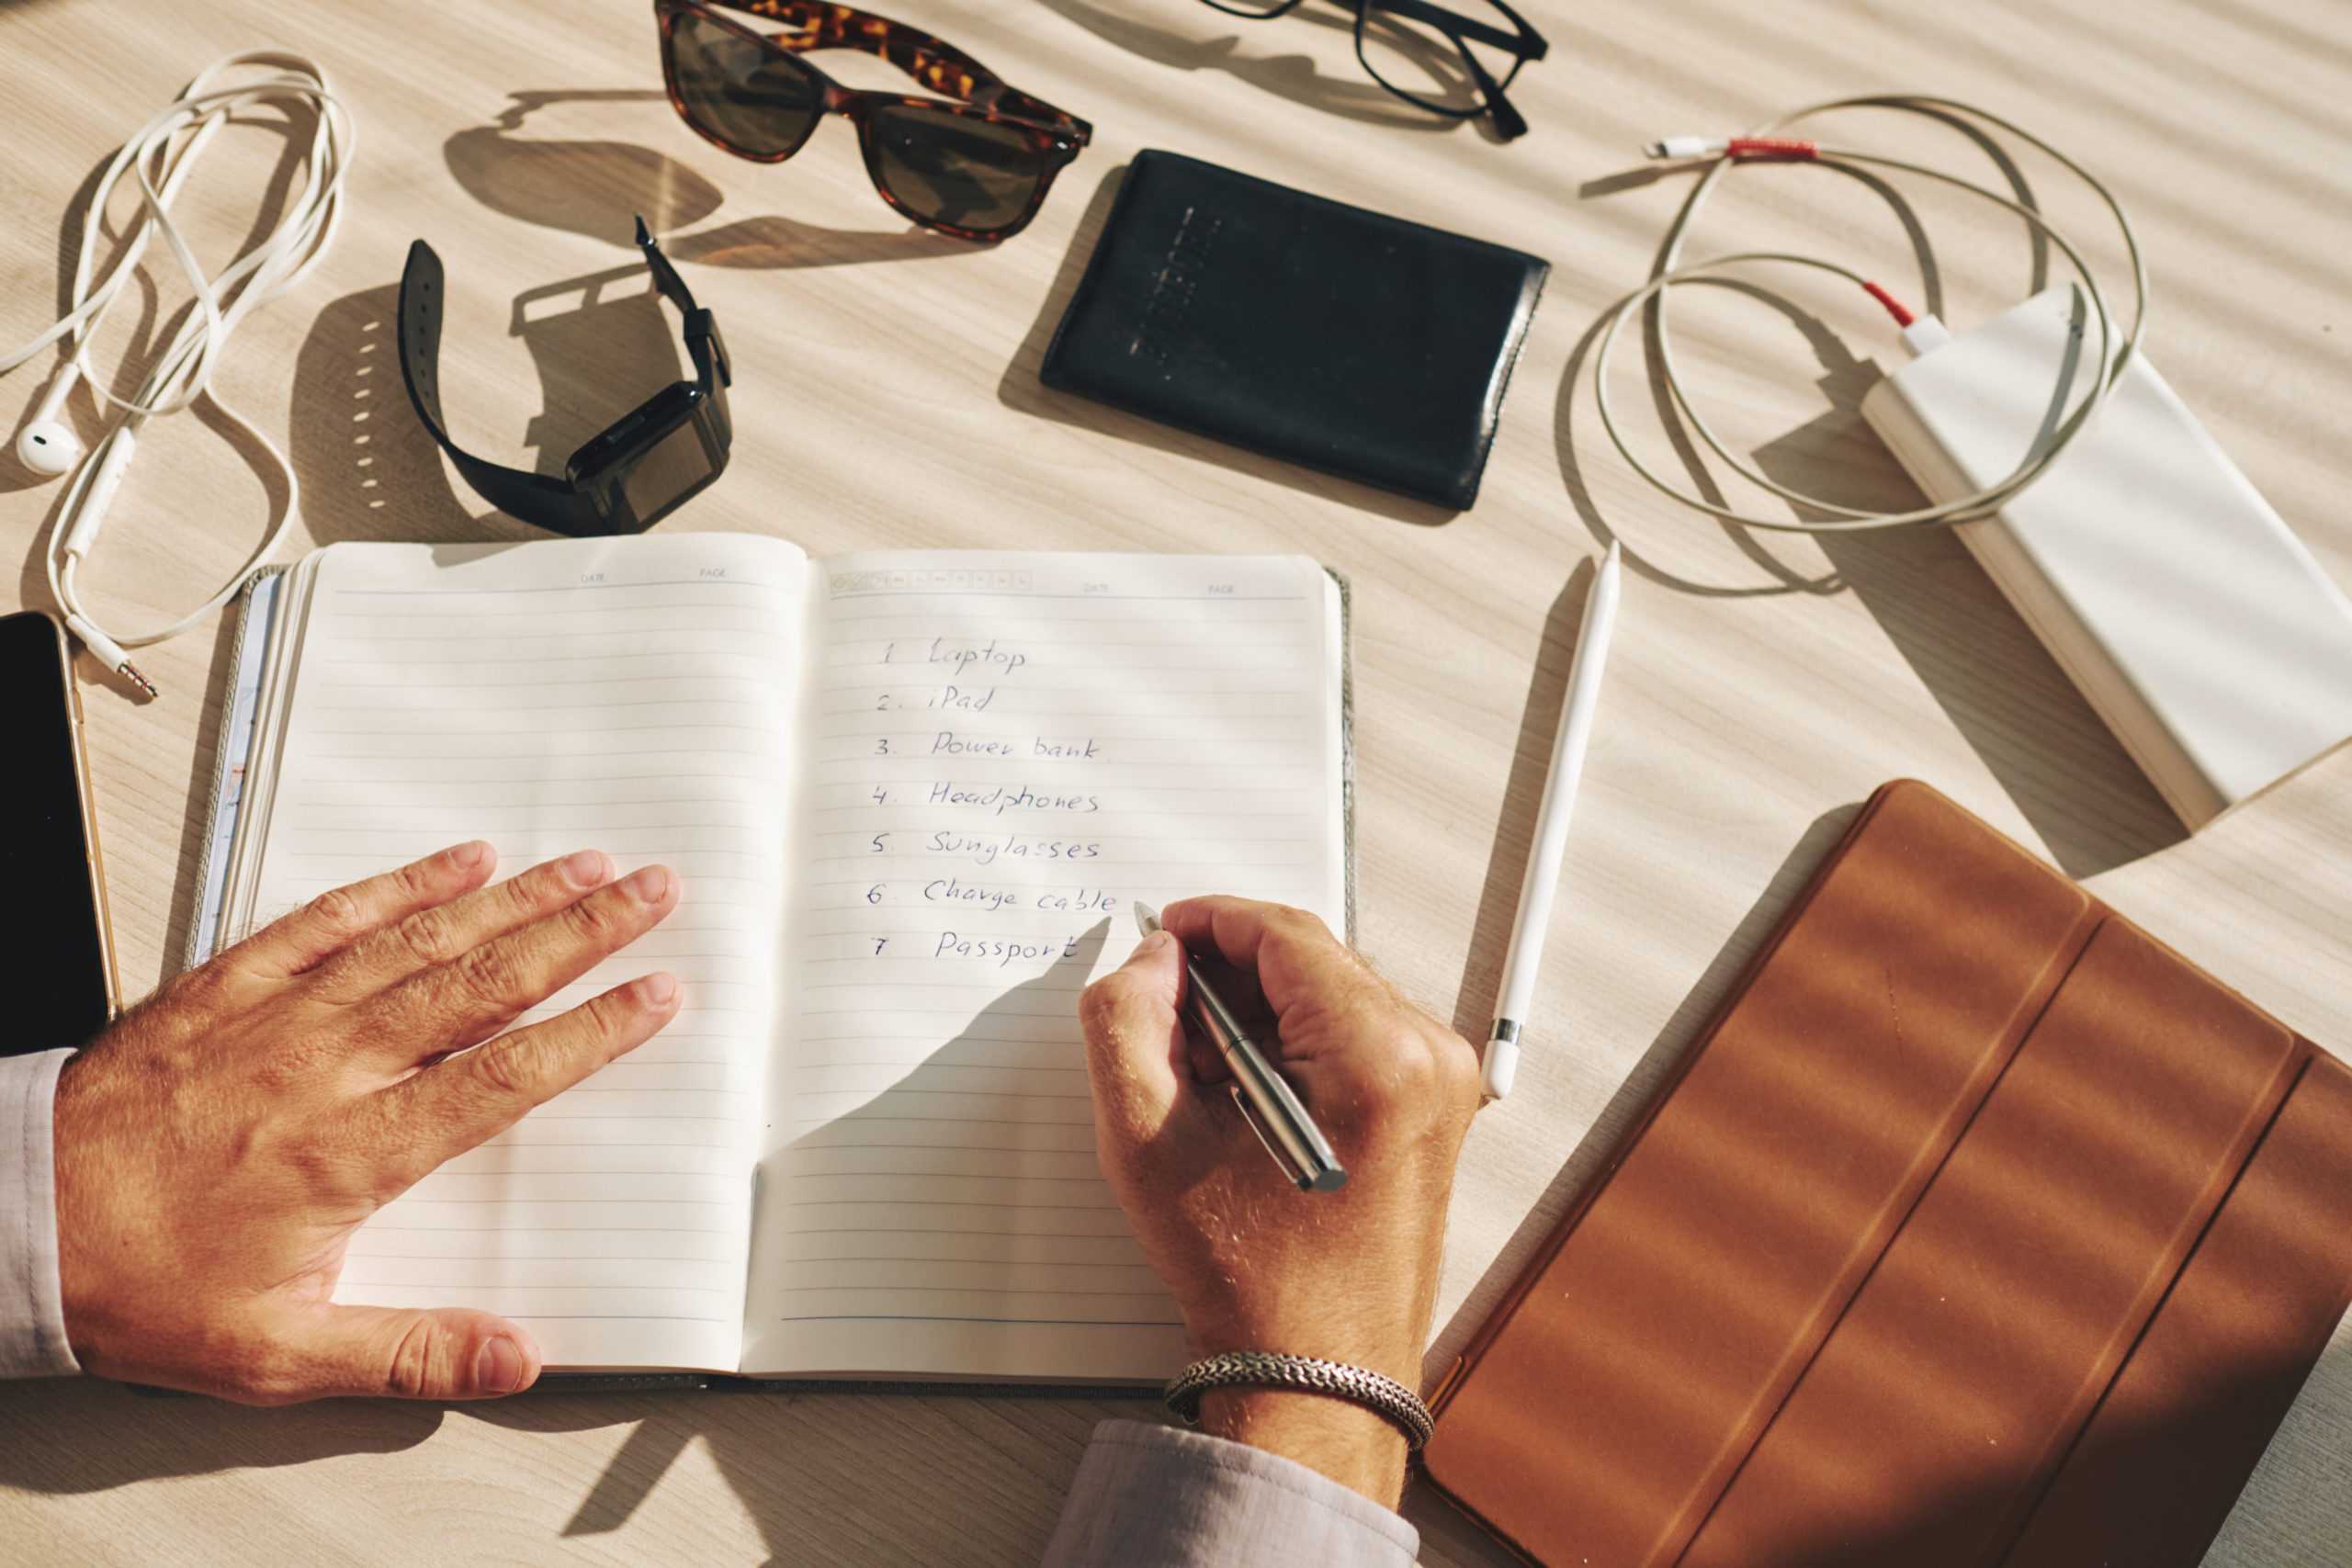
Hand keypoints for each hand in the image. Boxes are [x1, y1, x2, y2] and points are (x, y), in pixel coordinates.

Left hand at [53, 842, 682, 1403]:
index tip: (657, 996)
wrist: (13, 1226)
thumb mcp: (277, 1352)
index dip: (592, 1033)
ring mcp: (280, 1016)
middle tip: (654, 892)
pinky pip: (330, 919)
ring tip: (586, 866)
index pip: (504, 1078)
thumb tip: (515, 1357)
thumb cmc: (140, 1287)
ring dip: (515, 898)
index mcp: (350, 1154)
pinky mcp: (229, 985)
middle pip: (483, 985)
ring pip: (422, 940)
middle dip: (581, 932)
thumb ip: (408, 1351)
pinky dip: (400, 885)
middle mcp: (327, 1068)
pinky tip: (459, 861)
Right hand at [1078, 896, 1480, 1503]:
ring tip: (1201, 1069)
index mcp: (1375, 1053)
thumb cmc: (1248, 1275)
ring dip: (1263, 1009)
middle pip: (1314, 959)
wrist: (1318, 1371)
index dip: (1211, 922)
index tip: (1161, 935)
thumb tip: (1150, 961)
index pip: (1285, 934)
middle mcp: (1427, 1056)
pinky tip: (1246, 1093)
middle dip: (1232, 973)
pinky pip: (1358, 1036)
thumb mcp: (1148, 1141)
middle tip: (1164, 1013)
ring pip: (1335, 994)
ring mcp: (1443, 1084)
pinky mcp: (1437, 1110)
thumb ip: (1127, 1024)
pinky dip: (1298, 1043)